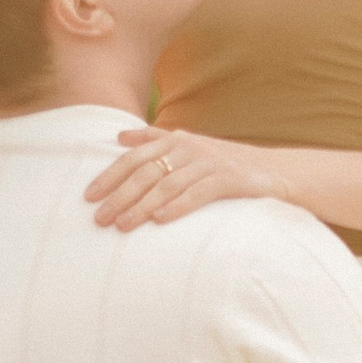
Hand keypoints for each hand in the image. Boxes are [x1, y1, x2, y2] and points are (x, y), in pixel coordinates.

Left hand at [85, 125, 270, 230]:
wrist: (272, 171)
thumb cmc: (222, 162)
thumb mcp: (188, 145)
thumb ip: (155, 140)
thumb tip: (120, 137)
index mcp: (175, 139)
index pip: (134, 157)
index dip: (110, 175)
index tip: (89, 196)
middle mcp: (189, 148)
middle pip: (146, 172)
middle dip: (119, 196)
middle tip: (99, 218)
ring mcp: (208, 163)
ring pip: (167, 185)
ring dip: (141, 206)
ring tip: (122, 225)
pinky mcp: (227, 180)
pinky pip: (197, 195)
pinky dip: (177, 207)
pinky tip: (159, 220)